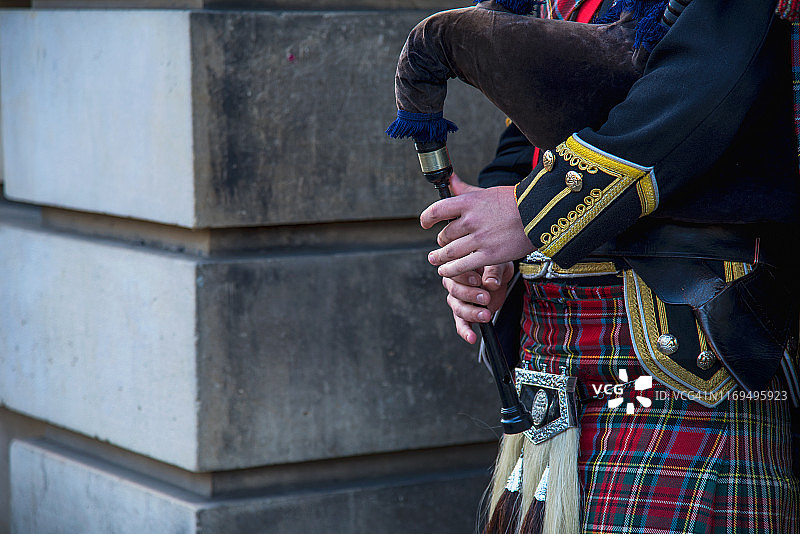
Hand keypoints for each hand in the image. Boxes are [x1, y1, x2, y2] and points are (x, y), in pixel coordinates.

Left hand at [420, 177, 534, 277]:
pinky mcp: (489, 255)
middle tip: (443, 245)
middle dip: (441, 241)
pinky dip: (450, 270)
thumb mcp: (486, 191)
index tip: (424, 223)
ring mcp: (479, 239)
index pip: (437, 210)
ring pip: (450, 252)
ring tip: (436, 260)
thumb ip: (464, 189)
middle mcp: (471, 220)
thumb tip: (448, 178)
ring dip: (440, 258)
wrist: (541, 214)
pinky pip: (462, 266)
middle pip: (445, 235)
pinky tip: (445, 271)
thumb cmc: (514, 202)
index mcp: (469, 202)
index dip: (426, 218)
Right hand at [443, 262, 514, 343]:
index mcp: (456, 268)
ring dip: (472, 313)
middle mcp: (453, 284)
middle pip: (455, 291)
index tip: (478, 280)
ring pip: (459, 309)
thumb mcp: (498, 263)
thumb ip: (493, 271)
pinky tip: (471, 338)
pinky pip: (461, 324)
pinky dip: (465, 332)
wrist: (499, 277)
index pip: (454, 273)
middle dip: (471, 296)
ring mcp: (457, 301)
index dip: (464, 277)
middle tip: (486, 298)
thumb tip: (490, 283)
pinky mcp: (463, 314)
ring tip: (486, 315)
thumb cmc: (494, 267)